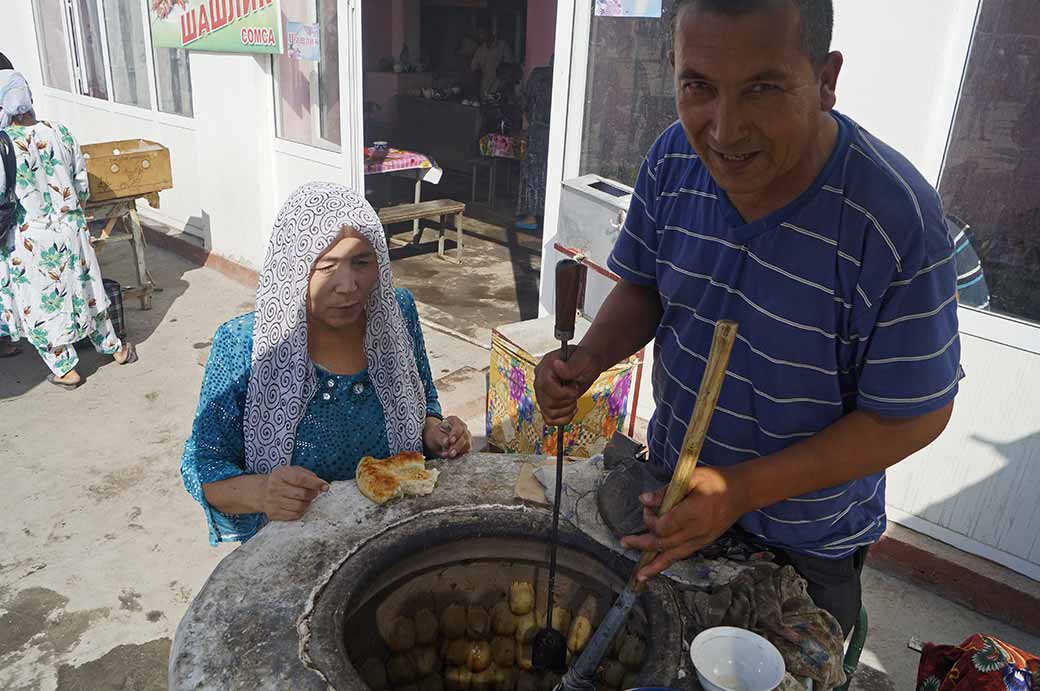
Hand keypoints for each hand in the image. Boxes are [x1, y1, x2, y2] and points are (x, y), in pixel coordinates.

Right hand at [259, 466, 328, 520]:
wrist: (261, 492)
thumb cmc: (283, 480)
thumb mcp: (293, 471)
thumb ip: (308, 476)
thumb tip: (323, 486)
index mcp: (280, 474)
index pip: (301, 479)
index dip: (315, 483)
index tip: (325, 486)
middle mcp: (274, 487)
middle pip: (302, 494)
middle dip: (312, 494)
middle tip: (314, 493)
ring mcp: (272, 502)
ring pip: (299, 507)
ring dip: (307, 503)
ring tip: (305, 499)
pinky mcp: (273, 514)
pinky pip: (294, 515)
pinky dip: (300, 511)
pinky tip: (298, 506)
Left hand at [424, 416, 471, 458]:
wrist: (435, 440)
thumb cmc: (435, 435)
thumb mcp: (434, 435)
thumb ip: (440, 438)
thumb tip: (446, 442)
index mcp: (454, 420)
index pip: (458, 426)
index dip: (455, 434)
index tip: (450, 441)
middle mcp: (463, 427)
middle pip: (464, 436)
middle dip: (457, 446)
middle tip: (450, 453)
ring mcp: (466, 436)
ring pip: (467, 444)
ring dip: (459, 451)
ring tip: (450, 455)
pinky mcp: (467, 445)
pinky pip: (467, 450)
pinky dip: (461, 454)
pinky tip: (453, 456)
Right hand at [533, 346, 604, 424]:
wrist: (588, 366)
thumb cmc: (586, 360)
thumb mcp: (583, 360)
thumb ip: (571, 366)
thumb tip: (557, 366)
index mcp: (545, 367)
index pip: (545, 385)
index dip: (561, 392)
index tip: (574, 389)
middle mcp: (540, 380)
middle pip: (546, 402)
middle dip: (566, 401)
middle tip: (575, 391)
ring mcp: (542, 393)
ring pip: (548, 412)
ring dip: (566, 410)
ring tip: (573, 399)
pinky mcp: (546, 404)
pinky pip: (549, 419)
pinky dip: (563, 419)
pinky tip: (571, 409)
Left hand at [620, 466, 747, 580]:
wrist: (741, 492)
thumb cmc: (715, 480)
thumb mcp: (690, 477)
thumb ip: (666, 490)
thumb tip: (644, 500)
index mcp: (694, 513)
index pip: (664, 526)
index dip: (650, 520)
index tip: (647, 508)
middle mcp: (697, 531)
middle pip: (664, 543)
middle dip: (642, 543)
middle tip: (624, 542)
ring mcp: (701, 540)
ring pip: (672, 555)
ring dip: (653, 564)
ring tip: (639, 574)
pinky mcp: (703, 543)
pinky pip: (681, 556)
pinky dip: (666, 564)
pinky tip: (654, 571)